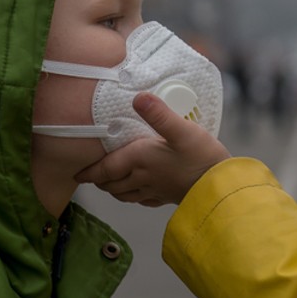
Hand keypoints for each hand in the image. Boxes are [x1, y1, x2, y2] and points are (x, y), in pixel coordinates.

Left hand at [75, 92, 231, 205]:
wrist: (220, 187)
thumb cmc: (201, 157)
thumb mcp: (181, 130)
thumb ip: (159, 114)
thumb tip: (138, 96)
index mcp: (140, 159)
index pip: (106, 169)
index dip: (89, 172)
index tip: (76, 174)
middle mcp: (143, 177)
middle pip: (112, 184)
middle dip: (99, 180)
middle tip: (92, 174)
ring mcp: (155, 190)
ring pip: (125, 194)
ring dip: (113, 189)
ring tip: (110, 182)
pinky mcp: (168, 197)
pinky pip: (143, 200)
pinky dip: (134, 197)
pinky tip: (138, 193)